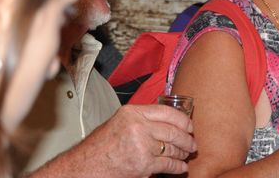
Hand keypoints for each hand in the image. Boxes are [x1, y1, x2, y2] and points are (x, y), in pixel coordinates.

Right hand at [34, 104, 196, 177]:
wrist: (86, 167)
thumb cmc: (101, 145)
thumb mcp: (120, 122)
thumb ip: (141, 118)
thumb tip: (167, 121)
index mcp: (133, 112)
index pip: (167, 112)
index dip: (183, 120)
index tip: (189, 126)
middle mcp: (138, 126)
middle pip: (173, 131)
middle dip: (187, 139)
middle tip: (192, 143)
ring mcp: (142, 146)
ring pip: (172, 148)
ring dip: (183, 153)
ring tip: (186, 154)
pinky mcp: (143, 165)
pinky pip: (168, 164)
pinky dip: (177, 166)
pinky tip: (181, 166)